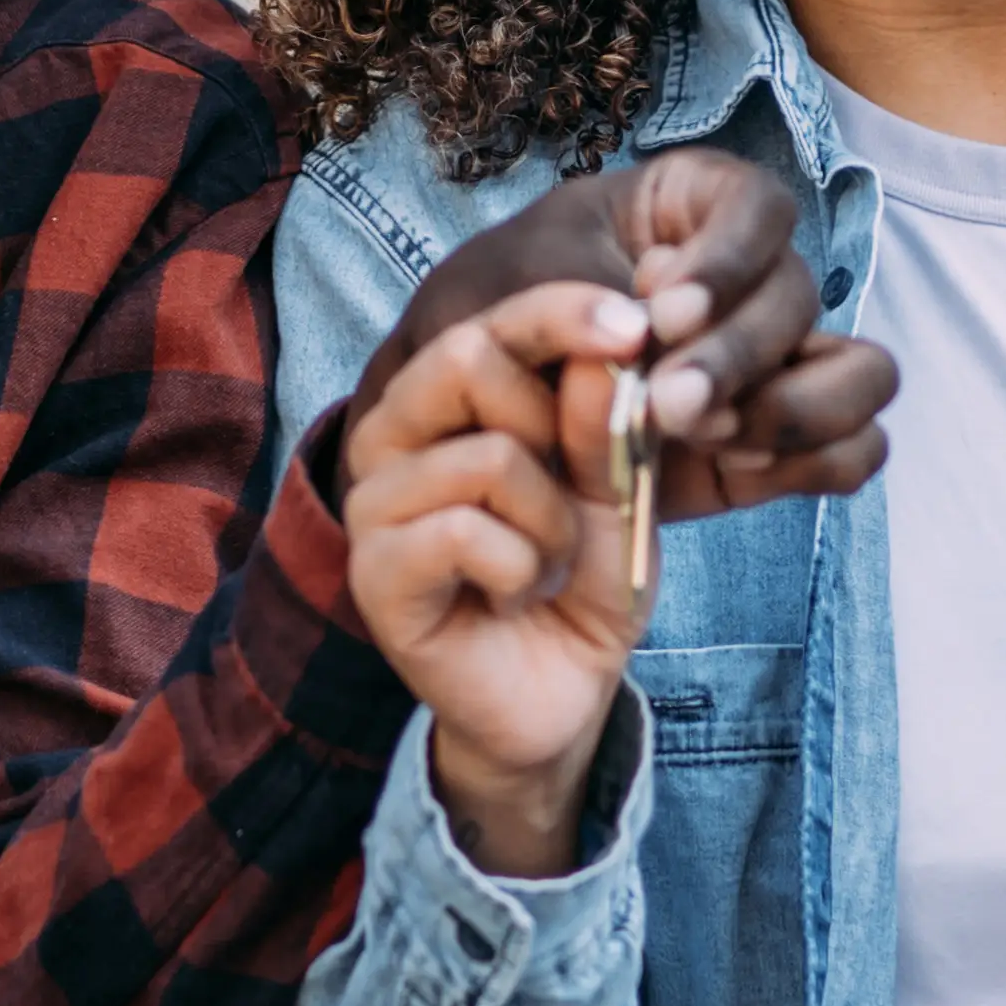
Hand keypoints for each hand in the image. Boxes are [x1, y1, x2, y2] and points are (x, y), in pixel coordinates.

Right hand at [348, 285, 655, 875]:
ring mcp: (373, 501)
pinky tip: (511, 595)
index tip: (634, 325)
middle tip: (575, 498)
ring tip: (545, 564)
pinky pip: (464, 530)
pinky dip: (520, 569)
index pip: (494, 319)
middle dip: (558, 429)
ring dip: (551, 523)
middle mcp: (395, 434)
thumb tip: (610, 344)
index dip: (561, 312)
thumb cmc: (579, 579)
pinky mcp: (372, 571)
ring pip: (487, 456)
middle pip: (466, 355)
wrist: (559, 693)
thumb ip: (606, 420)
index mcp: (448, 399)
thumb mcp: (615, 490)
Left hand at [351, 149, 892, 517]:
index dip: (728, 260)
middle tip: (666, 402)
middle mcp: (751, 279)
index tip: (661, 309)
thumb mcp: (515, 286)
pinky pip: (855, 451)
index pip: (759, 208)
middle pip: (801, 297)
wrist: (464, 413)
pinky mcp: (777, 441)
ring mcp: (776, 361)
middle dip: (736, 355)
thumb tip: (647, 336)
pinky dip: (814, 464)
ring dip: (791, 410)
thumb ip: (581, 302)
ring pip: (861, 374)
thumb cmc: (490, 318)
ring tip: (705, 438)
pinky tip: (736, 470)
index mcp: (694, 207)